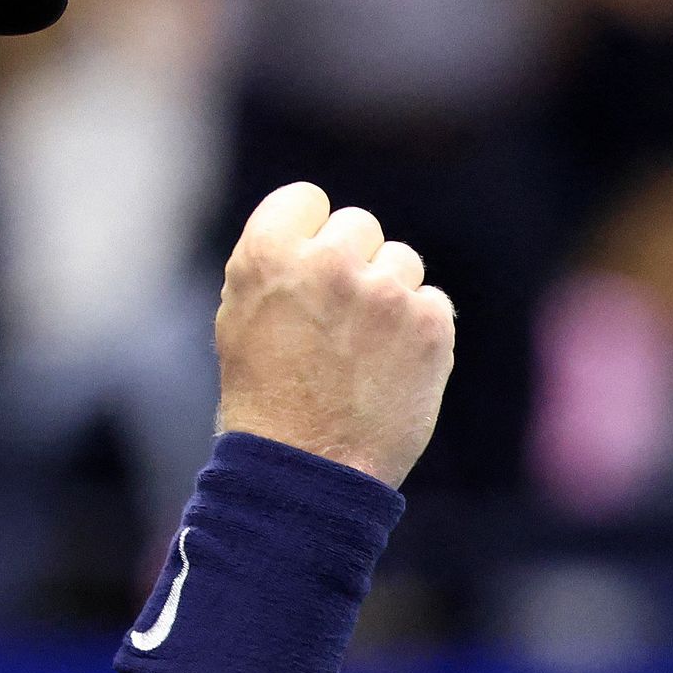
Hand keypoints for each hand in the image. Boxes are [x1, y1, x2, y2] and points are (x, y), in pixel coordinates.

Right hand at [211, 180, 455, 487]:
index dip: (307, 234)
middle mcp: (328, 262)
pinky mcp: (429, 324)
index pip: (306, 199)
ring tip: (362, 352)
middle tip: (336, 323)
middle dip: (352, 264)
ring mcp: (384, 291)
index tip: (308, 270)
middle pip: (358, 226)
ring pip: (401, 262)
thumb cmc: (264, 400)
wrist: (308, 473)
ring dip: (388, 296)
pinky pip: (432, 303)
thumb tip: (315, 234)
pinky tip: (390, 370)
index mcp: (269, 254)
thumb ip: (277, 265)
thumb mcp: (240, 319)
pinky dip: (418, 333)